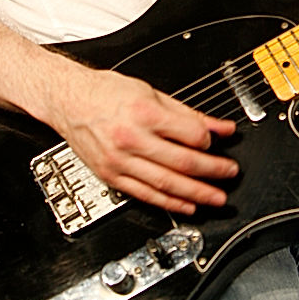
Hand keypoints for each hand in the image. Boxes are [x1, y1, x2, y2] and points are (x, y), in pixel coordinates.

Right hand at [54, 65, 238, 215]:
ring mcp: (120, 161)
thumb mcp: (150, 92)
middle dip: (211, 171)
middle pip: (181, 162)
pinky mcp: (111, 176)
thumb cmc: (105, 92)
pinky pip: (145, 195)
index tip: (220, 141)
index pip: (189, 134)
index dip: (209, 140)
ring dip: (196, 194)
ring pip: (165, 184)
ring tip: (216, 198)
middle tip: (229, 174)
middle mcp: (131, 139)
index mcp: (143, 113)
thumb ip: (187, 113)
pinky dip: (169, 204)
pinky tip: (187, 206)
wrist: (68, 100)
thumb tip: (218, 126)